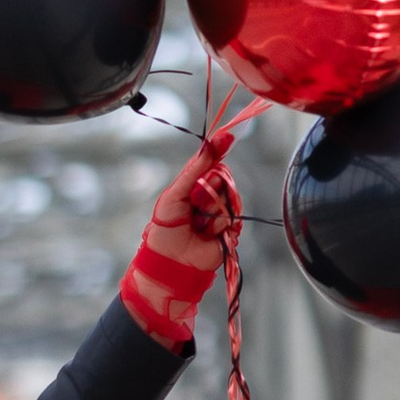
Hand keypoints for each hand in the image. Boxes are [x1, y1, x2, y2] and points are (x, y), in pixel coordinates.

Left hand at [121, 129, 241, 348]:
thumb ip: (195, 169)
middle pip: (225, 177)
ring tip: (199, 225)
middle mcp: (210, 196)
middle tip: (195, 203)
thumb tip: (215, 141)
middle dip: (211, 188)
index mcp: (194, 185)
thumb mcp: (176, 193)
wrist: (171, 263)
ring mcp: (221, 213)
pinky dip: (220, 226)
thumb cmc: (166, 229)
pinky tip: (208, 235)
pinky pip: (234, 218)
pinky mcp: (230, 231)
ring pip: (231, 198)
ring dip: (214, 211)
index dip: (219, 150)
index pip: (212, 162)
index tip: (228, 137)